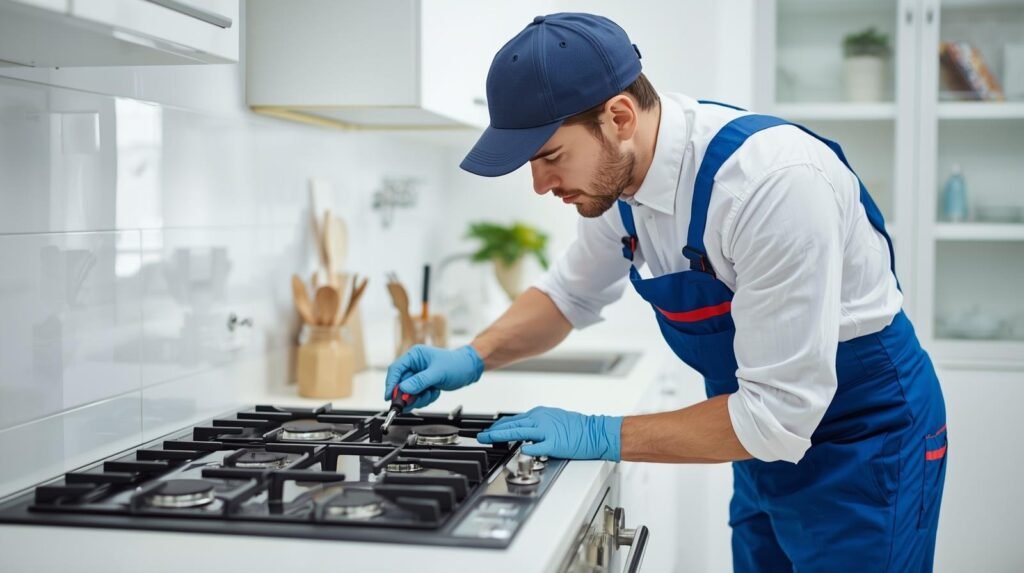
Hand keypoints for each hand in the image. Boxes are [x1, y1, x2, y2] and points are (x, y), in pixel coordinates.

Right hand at [384, 345, 484, 410]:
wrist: (469, 369)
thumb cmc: (456, 364)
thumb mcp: (438, 373)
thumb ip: (420, 381)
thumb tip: (404, 388)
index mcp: (414, 356)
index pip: (396, 370)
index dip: (391, 384)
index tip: (389, 397)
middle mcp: (414, 365)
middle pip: (400, 384)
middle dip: (408, 395)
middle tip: (414, 400)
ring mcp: (418, 375)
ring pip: (408, 393)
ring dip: (418, 398)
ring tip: (431, 393)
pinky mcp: (423, 384)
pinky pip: (417, 396)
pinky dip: (425, 398)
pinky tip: (434, 392)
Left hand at [476, 406, 622, 460]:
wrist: (595, 432)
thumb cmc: (578, 428)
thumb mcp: (553, 420)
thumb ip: (537, 426)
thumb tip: (523, 433)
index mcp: (540, 414)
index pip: (513, 420)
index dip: (498, 427)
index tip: (489, 431)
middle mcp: (541, 419)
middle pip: (511, 424)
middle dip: (494, 431)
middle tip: (481, 436)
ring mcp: (546, 431)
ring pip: (518, 432)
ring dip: (502, 436)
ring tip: (490, 440)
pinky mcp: (554, 443)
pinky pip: (536, 446)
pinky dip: (526, 448)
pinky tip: (518, 450)